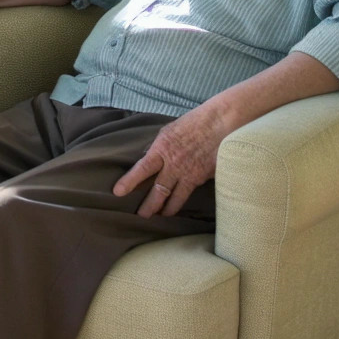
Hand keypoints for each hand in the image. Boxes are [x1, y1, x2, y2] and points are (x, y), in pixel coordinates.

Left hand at [112, 101, 232, 216]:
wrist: (220, 124)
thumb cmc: (193, 122)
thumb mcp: (168, 131)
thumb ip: (158, 147)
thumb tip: (147, 157)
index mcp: (162, 149)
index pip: (142, 168)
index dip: (129, 182)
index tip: (118, 192)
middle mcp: (175, 165)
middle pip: (159, 190)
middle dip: (149, 205)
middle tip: (141, 215)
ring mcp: (190, 174)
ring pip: (175, 199)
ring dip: (166, 209)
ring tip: (160, 214)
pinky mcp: (203, 179)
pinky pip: (190, 194)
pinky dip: (182, 201)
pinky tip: (178, 204)